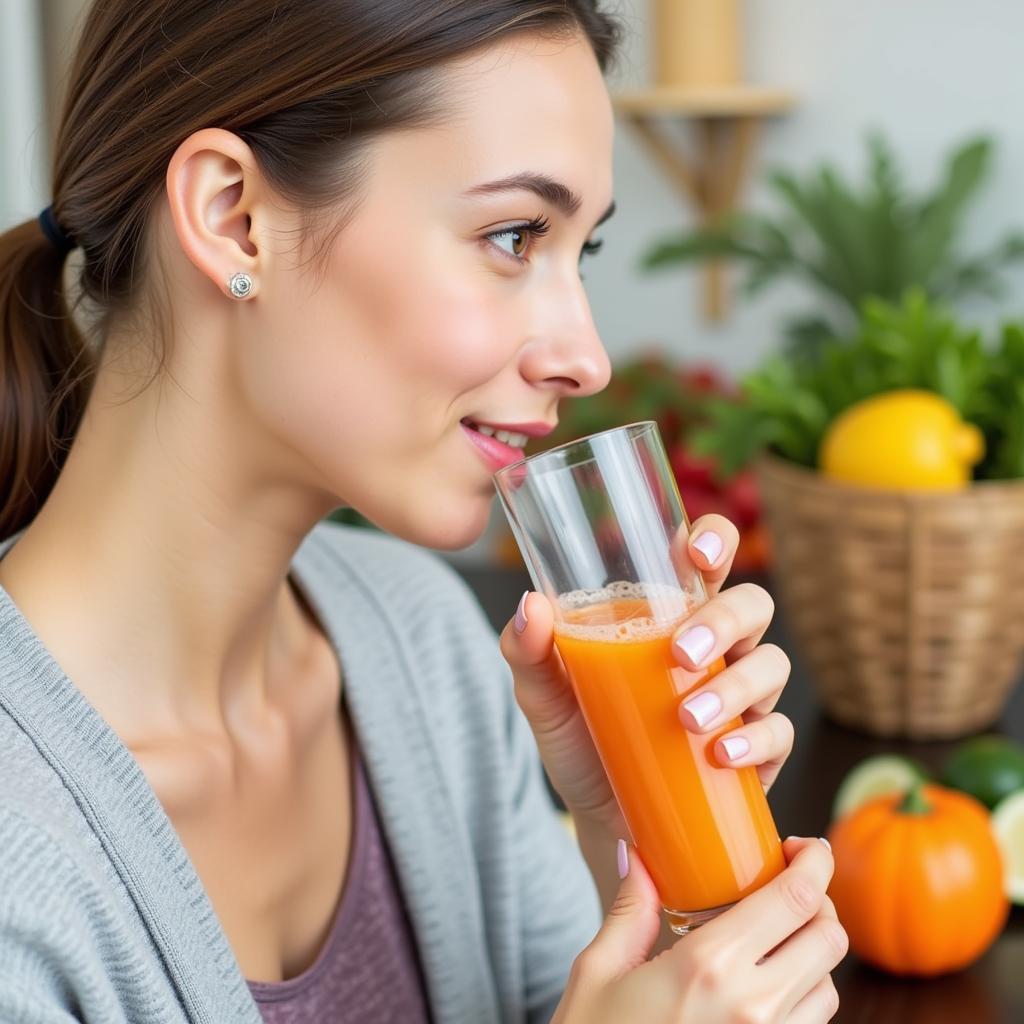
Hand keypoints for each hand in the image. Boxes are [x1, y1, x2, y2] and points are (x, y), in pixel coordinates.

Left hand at [499, 514, 793, 835]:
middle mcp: (715, 646)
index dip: (715, 540)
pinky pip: (779, 732)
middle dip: (725, 620)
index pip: (707, 559)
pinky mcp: (758, 749)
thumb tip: (532, 606)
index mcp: (669, 616)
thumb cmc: (580, 741)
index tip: (696, 553)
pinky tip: (721, 754)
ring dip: (736, 686)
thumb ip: (529, 652)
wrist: (600, 820)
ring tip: (687, 718)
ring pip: (772, 664)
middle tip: (681, 653)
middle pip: (751, 605)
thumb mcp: (544, 697)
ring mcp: (741, 696)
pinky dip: (755, 741)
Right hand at [554, 837, 845, 1023]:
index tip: (800, 846)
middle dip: (817, 900)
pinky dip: (802, 994)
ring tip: (771, 938)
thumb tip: (638, 855)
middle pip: (828, 937)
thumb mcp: (598, 970)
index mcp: (707, 966)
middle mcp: (752, 1007)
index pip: (795, 898)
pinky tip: (763, 983)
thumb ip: (630, 907)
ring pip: (829, 983)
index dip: (814, 861)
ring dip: (810, 951)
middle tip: (785, 885)